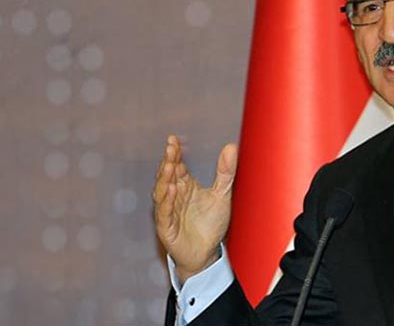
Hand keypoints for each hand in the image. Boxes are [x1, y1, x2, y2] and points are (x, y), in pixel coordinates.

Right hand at [152, 135, 237, 282]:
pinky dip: (168, 201)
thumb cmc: (210, 223)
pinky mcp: (166, 227)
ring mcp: (168, 211)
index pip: (176, 166)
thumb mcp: (222, 195)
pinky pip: (165, 212)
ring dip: (165, 179)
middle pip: (167, 176)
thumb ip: (225, 172)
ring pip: (162, 192)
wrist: (206, 253)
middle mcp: (174, 196)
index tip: (173, 140)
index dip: (174, 153)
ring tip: (170, 165)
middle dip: (168, 162)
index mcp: (184, 186)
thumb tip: (231, 147)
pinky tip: (172, 189)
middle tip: (171, 148)